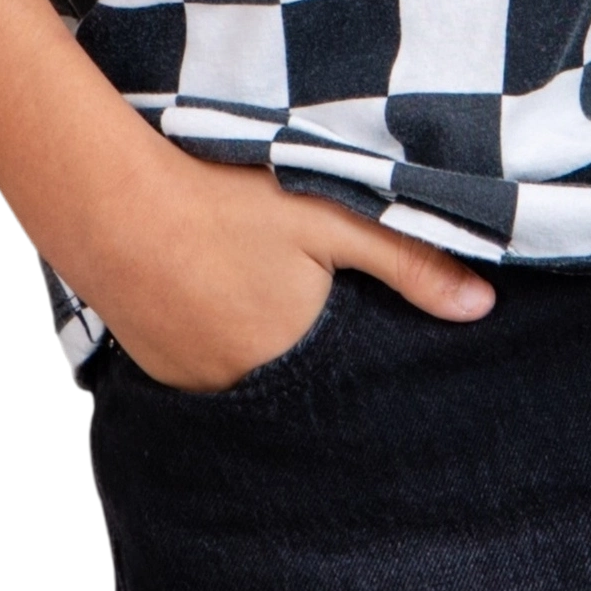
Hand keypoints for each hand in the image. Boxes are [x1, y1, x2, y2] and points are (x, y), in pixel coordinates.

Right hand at [75, 145, 496, 391]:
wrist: (108, 199)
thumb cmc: (222, 201)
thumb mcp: (328, 216)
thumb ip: (408, 262)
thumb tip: (482, 307)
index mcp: (296, 359)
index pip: (349, 381)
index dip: (357, 351)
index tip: (354, 326)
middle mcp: (246, 391)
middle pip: (299, 382)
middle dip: (308, 354)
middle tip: (293, 298)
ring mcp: (194, 387)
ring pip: (250, 381)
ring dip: (258, 351)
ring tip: (248, 294)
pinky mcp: (157, 374)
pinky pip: (205, 376)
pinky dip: (216, 348)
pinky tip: (211, 302)